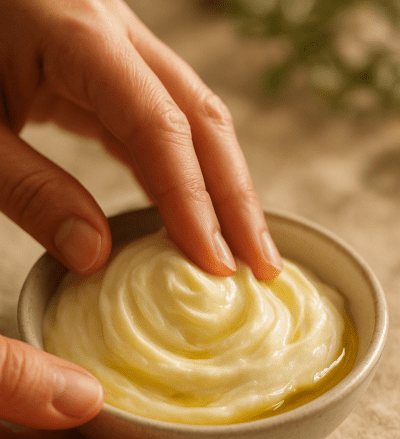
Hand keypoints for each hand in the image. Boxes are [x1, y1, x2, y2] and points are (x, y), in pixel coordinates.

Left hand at [0, 0, 281, 279]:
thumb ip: (31, 191)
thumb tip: (95, 255)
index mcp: (79, 36)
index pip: (160, 128)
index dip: (193, 201)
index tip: (213, 263)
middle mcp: (116, 34)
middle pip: (203, 119)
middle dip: (237, 198)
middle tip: (262, 265)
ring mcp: (119, 48)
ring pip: (196, 119)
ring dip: (225, 188)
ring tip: (245, 249)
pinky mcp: (113, 68)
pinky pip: (165, 122)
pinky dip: (188, 173)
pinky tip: (198, 214)